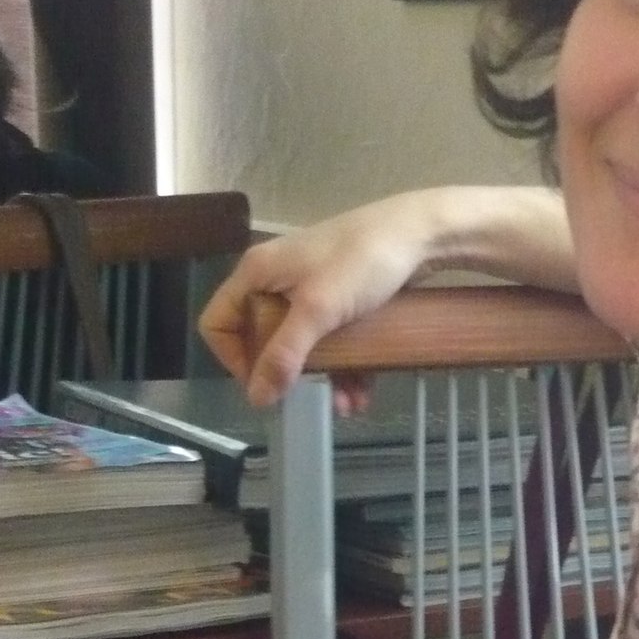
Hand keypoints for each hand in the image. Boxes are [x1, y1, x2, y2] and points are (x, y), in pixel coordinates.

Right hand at [199, 196, 442, 409]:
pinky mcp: (340, 297)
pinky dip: (344, 367)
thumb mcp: (318, 310)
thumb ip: (285, 353)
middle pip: (261, 339)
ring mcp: (310, 288)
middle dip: (286, 375)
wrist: (420, 233)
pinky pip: (330, 339)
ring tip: (347, 405)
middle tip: (304, 398)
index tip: (261, 384)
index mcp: (257, 274)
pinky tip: (362, 393)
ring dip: (322, 378)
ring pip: (302, 344)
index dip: (232, 358)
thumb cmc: (361, 262)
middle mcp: (276, 280)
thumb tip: (257, 398)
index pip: (218, 322)